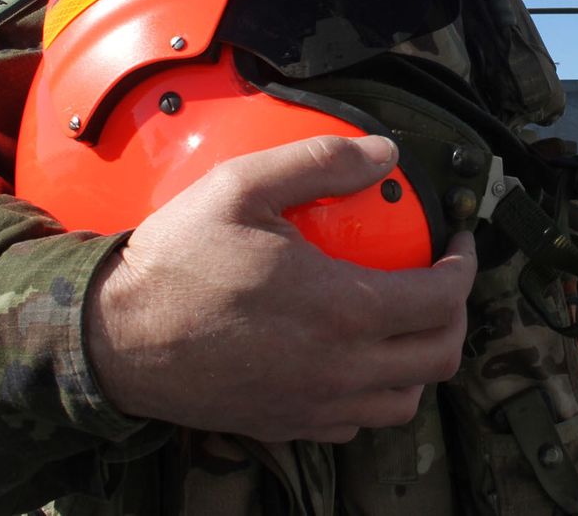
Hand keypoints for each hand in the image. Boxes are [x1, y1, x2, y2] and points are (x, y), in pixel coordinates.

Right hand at [84, 135, 475, 441]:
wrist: (112, 337)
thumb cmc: (176, 259)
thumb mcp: (242, 186)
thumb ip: (321, 161)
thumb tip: (386, 152)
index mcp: (341, 310)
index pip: (443, 299)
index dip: (465, 267)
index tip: (457, 241)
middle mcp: (338, 369)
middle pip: (439, 357)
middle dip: (457, 316)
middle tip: (440, 280)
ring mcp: (313, 406)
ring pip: (403, 401)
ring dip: (418, 361)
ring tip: (403, 321)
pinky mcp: (284, 426)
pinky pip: (354, 423)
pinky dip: (372, 393)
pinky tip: (352, 358)